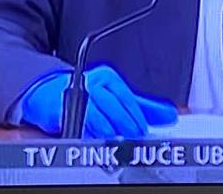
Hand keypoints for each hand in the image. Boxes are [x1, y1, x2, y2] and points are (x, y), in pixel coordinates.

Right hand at [22, 65, 177, 136]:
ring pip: (96, 117)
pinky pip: (81, 127)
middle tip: (135, 137)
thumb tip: (169, 114)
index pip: (126, 96)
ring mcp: (78, 97)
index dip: (136, 114)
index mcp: (108, 77)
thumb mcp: (119, 97)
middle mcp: (93, 84)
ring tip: (120, 143)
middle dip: (125, 124)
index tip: (144, 129)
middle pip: (112, 105)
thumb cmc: (92, 95)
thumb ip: (144, 106)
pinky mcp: (64, 112)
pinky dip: (93, 137)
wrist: (54, 94)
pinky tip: (102, 144)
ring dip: (109, 132)